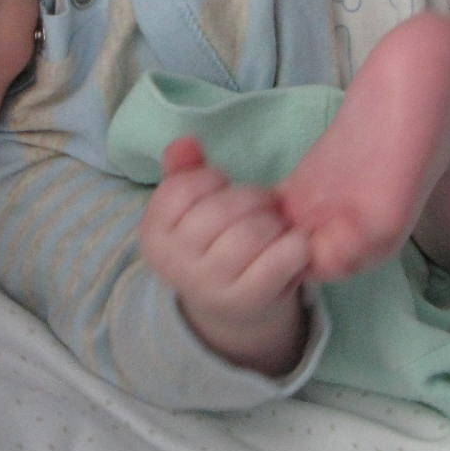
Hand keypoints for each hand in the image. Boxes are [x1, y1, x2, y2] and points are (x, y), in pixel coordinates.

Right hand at [138, 137, 310, 375]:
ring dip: (272, 222)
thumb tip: (187, 142)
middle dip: (250, 198)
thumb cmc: (212, 243)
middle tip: (264, 203)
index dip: (211, 180)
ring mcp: (209, 286)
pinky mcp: (246, 301)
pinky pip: (276, 262)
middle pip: (219, 210)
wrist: (232, 308)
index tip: (223, 188)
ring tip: (276, 225)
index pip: (181, 189)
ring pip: (249, 234)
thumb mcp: (190, 209)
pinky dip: (293, 246)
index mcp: (154, 235)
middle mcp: (175, 264)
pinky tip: (295, 243)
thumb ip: (184, 171)